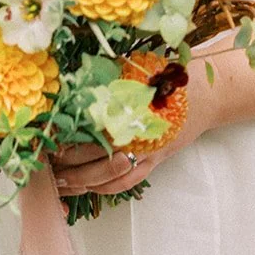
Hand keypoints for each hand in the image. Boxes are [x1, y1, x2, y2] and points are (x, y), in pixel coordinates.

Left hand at [51, 75, 215, 197]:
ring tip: (60, 182)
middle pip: (94, 157)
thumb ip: (109, 74)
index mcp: (128, 111)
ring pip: (108, 176)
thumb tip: (75, 77)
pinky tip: (90, 187)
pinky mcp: (156, 161)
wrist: (208, 92)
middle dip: (67, 165)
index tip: (46, 140)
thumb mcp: (139, 67)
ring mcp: (146, 152)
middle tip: (45, 165)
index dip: (65, 138)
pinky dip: (106, 188)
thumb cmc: (172, 74)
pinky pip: (127, 182)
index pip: (88, 130)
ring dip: (82, 182)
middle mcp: (135, 136)